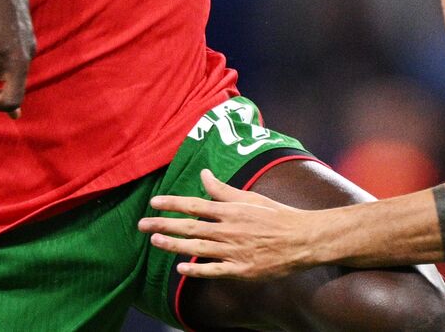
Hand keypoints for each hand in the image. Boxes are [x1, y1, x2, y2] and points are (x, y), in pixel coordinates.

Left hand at [138, 170, 321, 279]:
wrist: (302, 239)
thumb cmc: (277, 215)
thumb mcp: (250, 198)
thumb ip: (223, 189)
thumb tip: (203, 173)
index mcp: (231, 210)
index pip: (194, 204)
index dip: (172, 203)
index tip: (153, 202)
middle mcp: (228, 230)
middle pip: (189, 227)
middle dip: (163, 225)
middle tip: (141, 225)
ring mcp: (233, 251)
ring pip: (196, 248)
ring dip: (173, 245)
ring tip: (154, 242)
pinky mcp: (240, 269)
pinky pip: (213, 270)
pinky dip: (196, 270)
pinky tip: (180, 268)